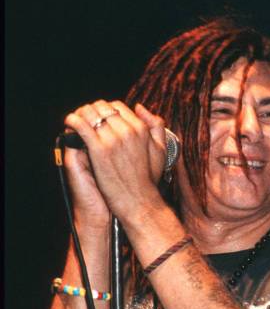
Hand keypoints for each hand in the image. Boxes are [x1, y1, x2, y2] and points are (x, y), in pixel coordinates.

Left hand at [64, 100, 167, 226]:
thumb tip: (140, 108)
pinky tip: (69, 122)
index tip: (100, 118)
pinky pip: (81, 126)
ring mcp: (112, 139)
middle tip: (86, 118)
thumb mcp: (160, 150)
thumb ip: (155, 126)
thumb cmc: (148, 181)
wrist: (138, 202)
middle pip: (102, 108)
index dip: (106, 110)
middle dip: (92, 111)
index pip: (117, 106)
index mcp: (140, 129)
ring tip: (76, 120)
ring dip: (81, 114)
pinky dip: (72, 121)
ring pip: (90, 114)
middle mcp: (127, 130)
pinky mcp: (99, 150)